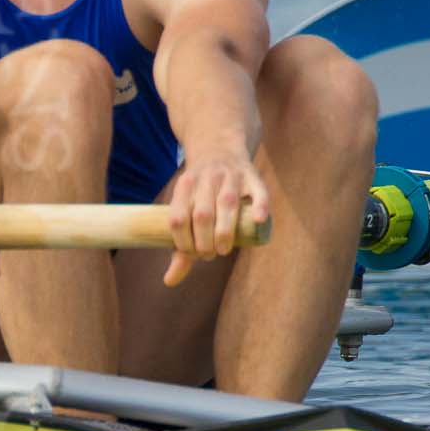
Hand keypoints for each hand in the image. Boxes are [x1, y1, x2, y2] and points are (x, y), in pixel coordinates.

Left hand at [163, 150, 268, 286]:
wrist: (218, 148)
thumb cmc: (198, 193)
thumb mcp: (184, 211)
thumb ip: (180, 247)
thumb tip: (169, 282)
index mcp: (183, 186)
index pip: (177, 218)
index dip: (183, 242)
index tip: (192, 254)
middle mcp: (206, 179)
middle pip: (202, 214)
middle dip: (204, 241)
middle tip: (210, 255)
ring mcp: (230, 176)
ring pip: (228, 203)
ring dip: (225, 231)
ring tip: (223, 250)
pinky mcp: (252, 175)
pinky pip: (258, 190)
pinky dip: (259, 206)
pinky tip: (258, 221)